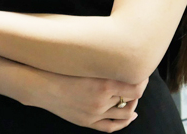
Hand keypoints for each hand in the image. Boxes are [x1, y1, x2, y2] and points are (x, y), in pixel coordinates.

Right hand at [33, 72, 147, 131]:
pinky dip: (123, 122)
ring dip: (133, 104)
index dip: (144, 80)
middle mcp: (102, 101)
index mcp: (104, 84)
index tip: (143, 71)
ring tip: (133, 96)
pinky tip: (130, 115)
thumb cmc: (65, 68)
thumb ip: (108, 65)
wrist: (43, 85)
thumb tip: (128, 60)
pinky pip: (110, 126)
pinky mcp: (87, 121)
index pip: (137, 88)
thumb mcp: (89, 63)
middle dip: (138, 90)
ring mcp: (95, 113)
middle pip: (132, 100)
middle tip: (139, 80)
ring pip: (125, 114)